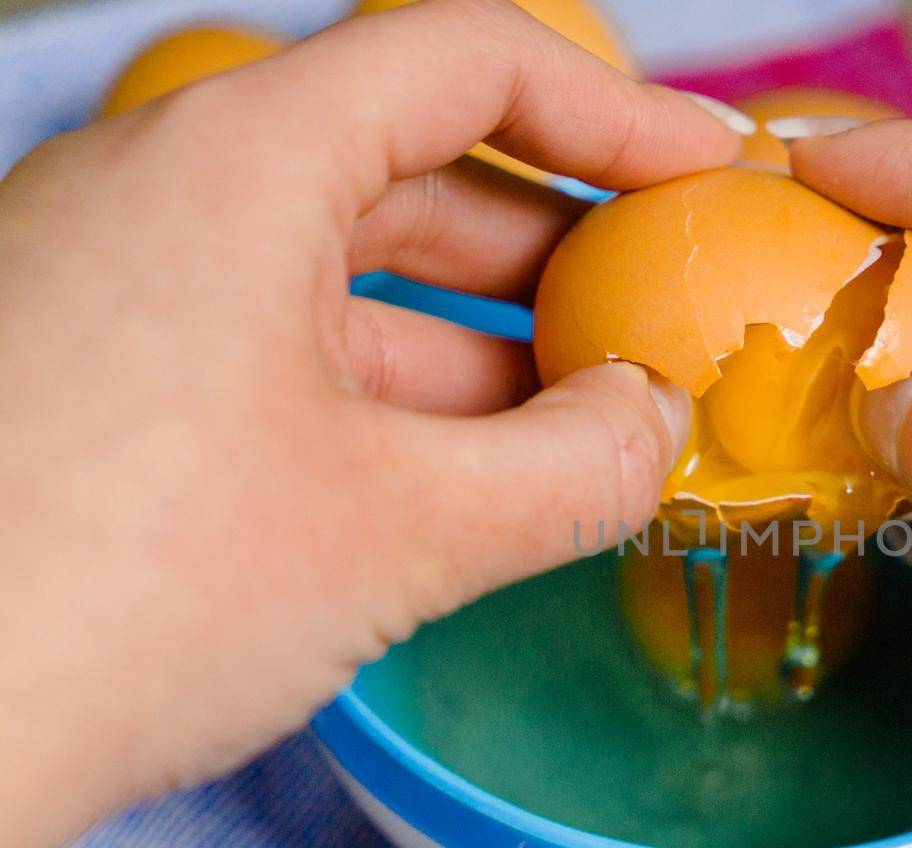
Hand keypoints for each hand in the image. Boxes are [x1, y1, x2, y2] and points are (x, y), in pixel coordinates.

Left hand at [0, 0, 735, 847]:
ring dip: (477, 337)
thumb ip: (574, 467)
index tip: (705, 172)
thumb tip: (651, 427)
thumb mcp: (401, 530)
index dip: (614, 114)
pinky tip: (457, 475)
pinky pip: (268, 342)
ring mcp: (106, 281)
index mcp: (236, 164)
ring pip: (338, 269)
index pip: (466, 62)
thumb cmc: (106, 599)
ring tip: (581, 421)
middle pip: (407, 163)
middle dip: (555, 246)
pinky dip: (382, 391)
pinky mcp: (83, 373)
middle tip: (655, 311)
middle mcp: (155, 191)